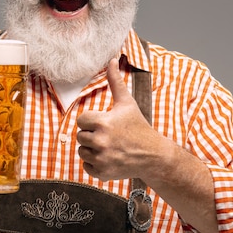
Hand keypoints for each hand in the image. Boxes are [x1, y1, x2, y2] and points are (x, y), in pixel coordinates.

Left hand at [76, 58, 160, 180]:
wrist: (152, 154)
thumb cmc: (137, 126)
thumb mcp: (126, 103)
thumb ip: (115, 81)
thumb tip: (112, 59)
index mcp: (103, 123)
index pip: (81, 120)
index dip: (91, 120)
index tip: (104, 122)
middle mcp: (101, 141)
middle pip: (80, 136)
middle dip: (92, 135)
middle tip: (109, 135)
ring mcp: (101, 158)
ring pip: (82, 151)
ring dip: (92, 149)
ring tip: (109, 146)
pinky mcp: (102, 173)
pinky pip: (86, 166)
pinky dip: (95, 164)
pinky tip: (109, 157)